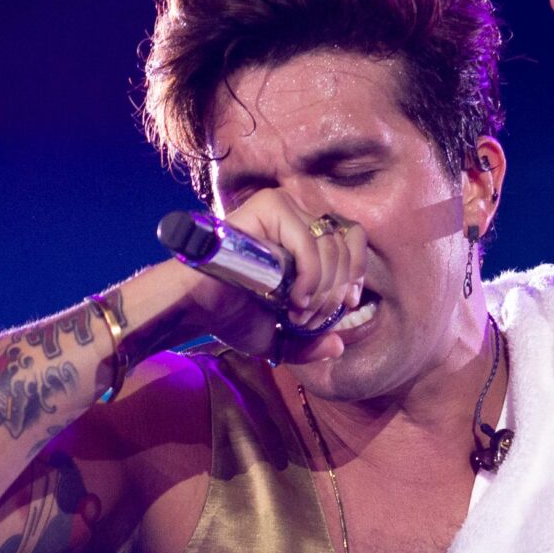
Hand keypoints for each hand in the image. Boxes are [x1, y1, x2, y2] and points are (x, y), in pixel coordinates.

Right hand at [175, 192, 367, 363]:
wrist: (197, 306)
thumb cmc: (231, 316)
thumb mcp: (279, 337)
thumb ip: (309, 344)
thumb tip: (339, 345)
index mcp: (304, 236)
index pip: (353, 238)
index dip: (356, 273)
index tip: (346, 305)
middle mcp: (297, 215)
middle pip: (346, 246)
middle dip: (336, 292)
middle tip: (310, 317)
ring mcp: (284, 208)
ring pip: (331, 247)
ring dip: (322, 291)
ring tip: (297, 312)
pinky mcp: (269, 207)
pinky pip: (309, 243)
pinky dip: (310, 277)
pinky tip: (293, 299)